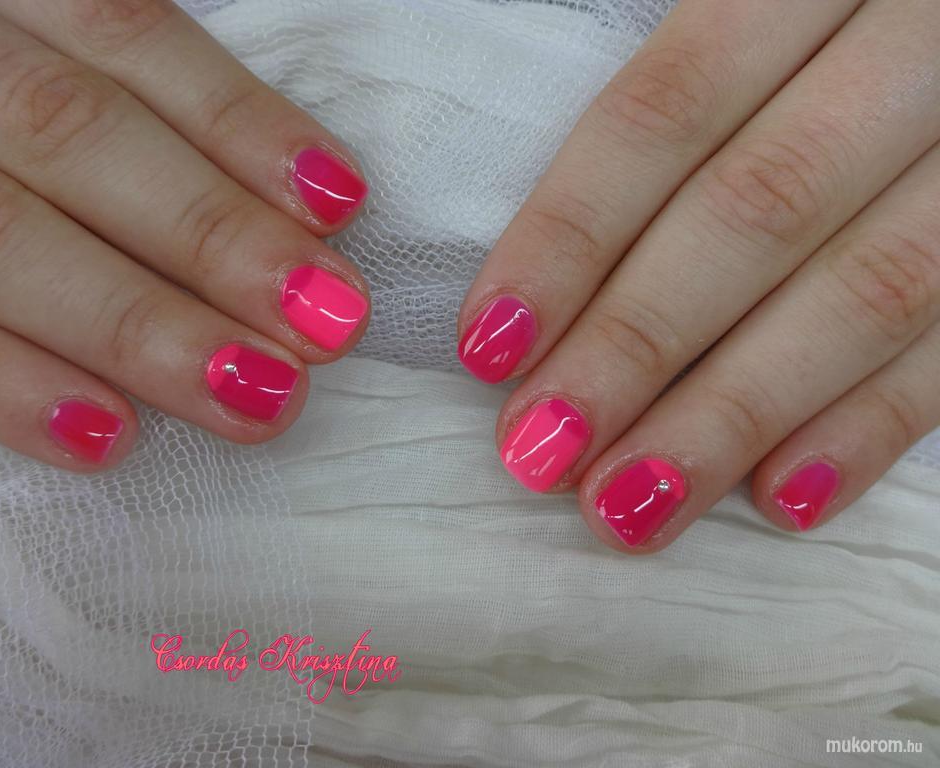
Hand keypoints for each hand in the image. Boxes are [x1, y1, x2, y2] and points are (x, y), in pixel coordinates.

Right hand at [0, 0, 369, 469]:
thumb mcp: (29, 61)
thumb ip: (134, 113)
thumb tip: (307, 207)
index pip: (120, 33)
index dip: (236, 122)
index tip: (339, 205)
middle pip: (63, 132)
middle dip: (208, 233)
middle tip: (324, 322)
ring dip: (134, 323)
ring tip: (255, 395)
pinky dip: (2, 385)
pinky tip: (108, 438)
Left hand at [458, 0, 939, 550]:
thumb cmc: (831, 21)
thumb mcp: (759, 1)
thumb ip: (675, 99)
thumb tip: (537, 275)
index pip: (670, 109)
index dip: (571, 234)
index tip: (490, 346)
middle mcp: (918, 44)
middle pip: (758, 210)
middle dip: (636, 346)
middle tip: (542, 452)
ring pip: (870, 288)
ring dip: (734, 414)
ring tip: (631, 506)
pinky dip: (873, 425)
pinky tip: (779, 499)